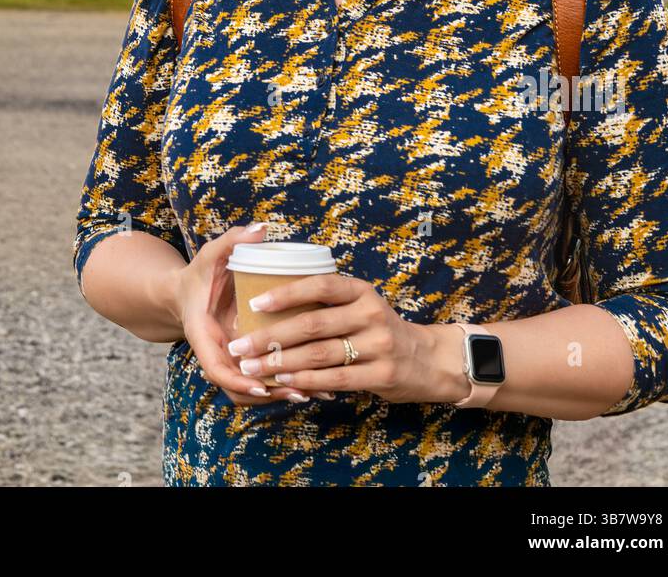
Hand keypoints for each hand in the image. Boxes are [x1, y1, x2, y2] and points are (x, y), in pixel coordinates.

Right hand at [171, 224, 335, 405]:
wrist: (187, 293)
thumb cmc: (200, 273)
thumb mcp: (211, 254)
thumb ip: (232, 241)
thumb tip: (260, 228)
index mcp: (203, 334)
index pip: (216, 368)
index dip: (239, 380)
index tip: (263, 385)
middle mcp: (216, 353)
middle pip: (238, 386)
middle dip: (268, 392)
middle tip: (300, 391)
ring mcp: (230, 359)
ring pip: (251, 389)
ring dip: (278, 393)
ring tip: (312, 392)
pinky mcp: (243, 359)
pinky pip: (259, 379)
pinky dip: (280, 386)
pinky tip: (310, 386)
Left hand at [224, 270, 444, 403]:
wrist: (426, 359)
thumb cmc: (379, 330)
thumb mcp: (360, 305)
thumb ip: (327, 305)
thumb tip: (271, 306)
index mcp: (361, 290)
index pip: (320, 285)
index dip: (286, 293)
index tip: (254, 303)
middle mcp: (370, 313)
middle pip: (312, 324)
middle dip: (270, 336)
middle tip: (240, 345)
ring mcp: (378, 344)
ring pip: (319, 354)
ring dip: (281, 362)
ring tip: (253, 367)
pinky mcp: (382, 374)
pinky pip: (336, 379)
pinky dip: (306, 381)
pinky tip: (285, 382)